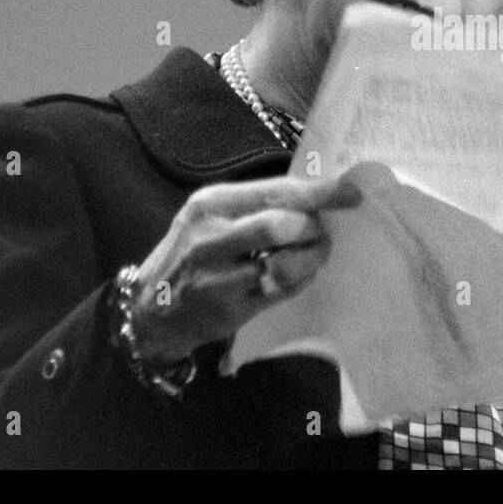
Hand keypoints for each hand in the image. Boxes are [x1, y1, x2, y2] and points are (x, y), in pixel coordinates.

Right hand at [128, 174, 362, 363]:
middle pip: (282, 226)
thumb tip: (317, 193)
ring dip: (312, 258)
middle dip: (313, 228)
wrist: (152, 309)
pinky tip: (296, 275)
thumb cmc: (192, 253)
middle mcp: (211, 238)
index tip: (350, 193)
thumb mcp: (210, 215)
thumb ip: (256, 203)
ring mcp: (219, 279)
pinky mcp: (230, 311)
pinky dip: (300, 281)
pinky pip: (282, 293)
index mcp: (210, 204)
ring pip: (286, 265)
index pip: (274, 192)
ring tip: (314, 253)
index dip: (319, 192)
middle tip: (322, 231)